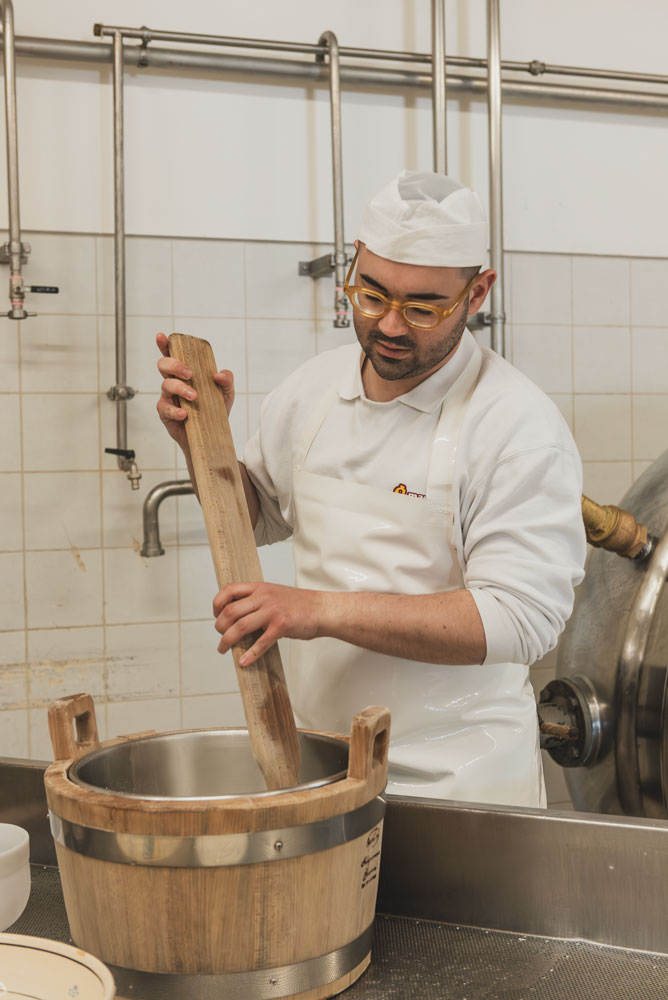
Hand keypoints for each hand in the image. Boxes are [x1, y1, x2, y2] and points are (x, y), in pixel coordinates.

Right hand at [155, 332, 234, 449]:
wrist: (212, 438)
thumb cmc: (215, 412)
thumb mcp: (226, 395)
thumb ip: (227, 381)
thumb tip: (220, 374)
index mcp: (185, 374)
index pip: (172, 356)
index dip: (165, 345)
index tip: (162, 336)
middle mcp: (173, 383)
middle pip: (164, 366)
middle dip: (175, 365)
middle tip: (190, 374)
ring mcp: (168, 398)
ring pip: (166, 385)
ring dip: (180, 388)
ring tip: (194, 397)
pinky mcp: (166, 414)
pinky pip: (165, 408)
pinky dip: (175, 410)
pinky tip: (185, 414)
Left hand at [213, 582, 322, 665]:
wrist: (321, 609)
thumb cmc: (299, 604)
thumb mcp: (274, 594)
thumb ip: (256, 601)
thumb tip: (236, 619)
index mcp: (260, 588)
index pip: (229, 590)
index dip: (217, 604)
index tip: (217, 616)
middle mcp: (264, 597)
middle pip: (230, 611)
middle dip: (220, 626)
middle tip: (221, 636)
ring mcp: (272, 611)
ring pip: (241, 627)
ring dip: (227, 641)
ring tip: (223, 649)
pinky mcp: (281, 626)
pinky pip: (261, 642)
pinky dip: (250, 654)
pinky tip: (244, 661)